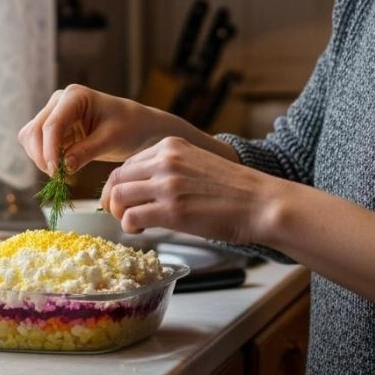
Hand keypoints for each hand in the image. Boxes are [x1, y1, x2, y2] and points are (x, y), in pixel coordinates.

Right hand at [18, 84, 177, 175]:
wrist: (138, 128)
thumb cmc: (130, 127)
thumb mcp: (112, 139)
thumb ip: (86, 151)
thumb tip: (63, 166)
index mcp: (74, 96)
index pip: (52, 125)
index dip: (49, 150)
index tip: (57, 172)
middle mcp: (59, 101)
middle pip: (34, 131)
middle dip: (43, 156)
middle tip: (60, 178)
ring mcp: (54, 114)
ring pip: (31, 139)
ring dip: (41, 159)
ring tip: (63, 176)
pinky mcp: (55, 129)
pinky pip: (38, 145)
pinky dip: (45, 159)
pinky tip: (63, 170)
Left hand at [99, 136, 272, 243]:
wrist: (261, 202)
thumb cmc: (234, 190)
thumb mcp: (197, 163)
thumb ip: (170, 168)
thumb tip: (144, 188)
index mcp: (171, 146)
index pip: (128, 163)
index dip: (121, 184)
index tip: (123, 199)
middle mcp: (165, 160)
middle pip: (117, 178)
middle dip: (112, 199)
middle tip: (119, 214)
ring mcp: (167, 184)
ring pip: (119, 196)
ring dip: (118, 213)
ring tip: (131, 222)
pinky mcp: (172, 210)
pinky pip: (131, 216)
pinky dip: (129, 225)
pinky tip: (140, 229)